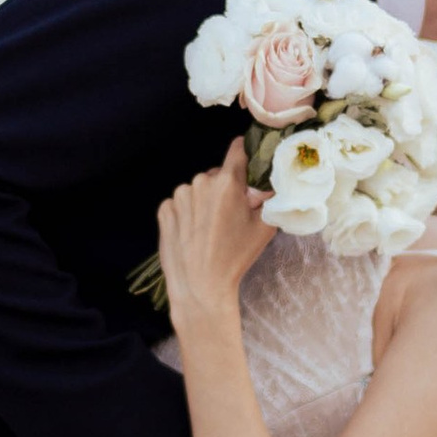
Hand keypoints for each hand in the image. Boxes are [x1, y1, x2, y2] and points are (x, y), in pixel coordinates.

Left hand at [156, 142, 268, 328]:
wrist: (200, 286)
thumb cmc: (235, 258)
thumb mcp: (265, 227)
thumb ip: (270, 199)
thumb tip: (271, 183)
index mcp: (227, 183)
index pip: (238, 149)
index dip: (246, 153)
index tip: (249, 162)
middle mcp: (200, 182)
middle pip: (218, 175)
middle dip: (226, 188)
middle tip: (232, 214)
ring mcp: (179, 196)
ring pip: (198, 189)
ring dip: (205, 201)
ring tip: (211, 228)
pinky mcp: (164, 210)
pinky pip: (180, 203)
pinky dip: (187, 212)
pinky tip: (194, 232)